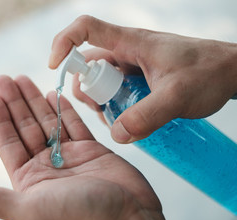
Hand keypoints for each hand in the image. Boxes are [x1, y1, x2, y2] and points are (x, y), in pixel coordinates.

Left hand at [0, 75, 175, 219]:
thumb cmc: (80, 217)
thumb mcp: (30, 209)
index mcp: (29, 180)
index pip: (8, 143)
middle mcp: (47, 167)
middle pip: (26, 128)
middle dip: (14, 103)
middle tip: (4, 79)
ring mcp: (69, 157)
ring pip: (48, 122)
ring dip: (35, 101)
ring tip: (23, 79)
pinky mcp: (91, 150)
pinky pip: (73, 124)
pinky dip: (62, 109)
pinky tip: (51, 94)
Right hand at [49, 15, 236, 142]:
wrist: (231, 72)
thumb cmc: (209, 72)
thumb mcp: (177, 95)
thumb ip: (147, 116)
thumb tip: (117, 134)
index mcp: (131, 43)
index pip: (86, 28)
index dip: (64, 42)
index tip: (56, 66)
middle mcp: (127, 51)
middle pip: (88, 63)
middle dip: (87, 88)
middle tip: (100, 110)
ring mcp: (133, 65)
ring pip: (101, 79)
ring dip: (100, 99)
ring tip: (115, 117)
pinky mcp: (139, 78)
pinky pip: (116, 89)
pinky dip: (113, 104)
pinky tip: (126, 118)